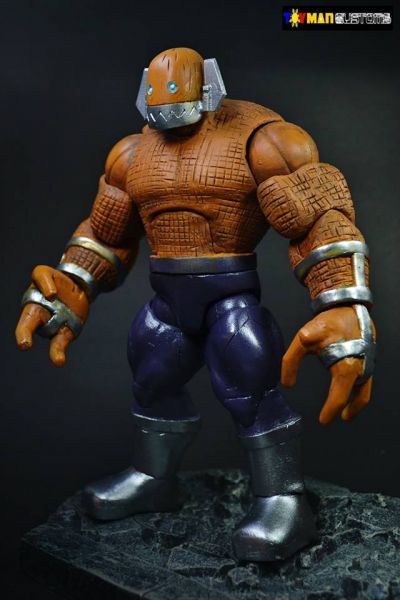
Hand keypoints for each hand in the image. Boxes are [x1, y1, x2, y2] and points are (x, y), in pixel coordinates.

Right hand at [15, 265, 88, 366]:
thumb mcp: (45, 272)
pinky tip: (58, 362)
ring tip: (58, 360)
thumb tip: (50, 295)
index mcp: (31, 306)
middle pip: (30, 328)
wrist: (76, 285)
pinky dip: (58, 353)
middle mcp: (39, 319)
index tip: (24, 341)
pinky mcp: (67, 331)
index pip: (24, 318)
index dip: (23, 330)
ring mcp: (53, 326)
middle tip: (24, 344)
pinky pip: (61, 343)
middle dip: (25, 336)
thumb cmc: (55, 280)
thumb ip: (43, 279)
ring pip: (51, 337)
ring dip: (55, 349)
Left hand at [281, 306, 375, 424]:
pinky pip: (367, 380)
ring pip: (365, 390)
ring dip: (355, 403)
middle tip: (335, 418)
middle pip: (356, 396)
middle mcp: (361, 368)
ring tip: (345, 413)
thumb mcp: (303, 339)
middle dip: (347, 410)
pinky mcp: (369, 358)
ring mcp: (368, 363)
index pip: (339, 396)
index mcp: (346, 366)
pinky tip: (350, 392)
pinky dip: (359, 391)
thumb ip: (291, 361)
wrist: (348, 305)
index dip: (330, 410)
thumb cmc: (328, 322)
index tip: (323, 420)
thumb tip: (286, 384)